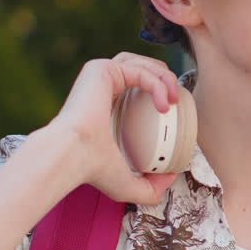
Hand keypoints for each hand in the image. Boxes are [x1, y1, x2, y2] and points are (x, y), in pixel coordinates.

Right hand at [49, 52, 180, 203]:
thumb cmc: (93, 169)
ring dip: (165, 78)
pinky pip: (140, 70)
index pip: (137, 85)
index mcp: (106, 105)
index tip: (174, 111)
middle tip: (177, 102)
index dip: (160, 91)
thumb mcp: (128, 183)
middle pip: (143, 68)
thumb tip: (170, 177)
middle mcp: (101, 87)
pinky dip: (157, 84)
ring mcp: (99, 75)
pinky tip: (164, 104)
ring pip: (142, 63)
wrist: (74, 157)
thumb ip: (150, 186)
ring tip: (174, 100)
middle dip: (166, 79)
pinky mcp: (101, 69)